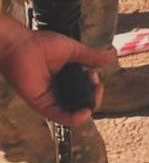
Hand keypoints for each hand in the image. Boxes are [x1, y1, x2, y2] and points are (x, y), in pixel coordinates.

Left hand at [0, 24, 115, 125]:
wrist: (22, 46)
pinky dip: (73, 118)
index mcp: (68, 77)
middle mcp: (60, 89)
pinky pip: (59, 116)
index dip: (94, 85)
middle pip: (82, 102)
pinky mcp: (42, 104)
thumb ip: (91, 57)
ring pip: (73, 112)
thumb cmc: (42, 44)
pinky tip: (85, 113)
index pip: (86, 89)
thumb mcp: (74, 50)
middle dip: (94, 96)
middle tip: (96, 85)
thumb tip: (112, 58)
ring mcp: (52, 98)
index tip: (94, 74)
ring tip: (93, 97)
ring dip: (87, 107)